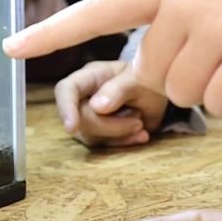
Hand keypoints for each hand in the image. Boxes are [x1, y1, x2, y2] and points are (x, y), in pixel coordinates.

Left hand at [2, 0, 221, 115]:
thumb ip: (187, 12)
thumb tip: (174, 72)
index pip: (98, 8)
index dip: (51, 32)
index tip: (7, 49)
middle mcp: (180, 1)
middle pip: (155, 75)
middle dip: (187, 76)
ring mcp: (213, 23)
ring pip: (187, 94)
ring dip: (217, 86)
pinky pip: (220, 104)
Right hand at [54, 60, 169, 146]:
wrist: (155, 92)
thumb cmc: (146, 78)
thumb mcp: (140, 79)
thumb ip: (119, 89)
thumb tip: (96, 107)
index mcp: (90, 76)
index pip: (66, 89)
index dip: (66, 108)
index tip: (72, 127)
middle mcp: (83, 96)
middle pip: (80, 118)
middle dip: (110, 126)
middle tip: (138, 121)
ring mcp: (88, 115)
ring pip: (89, 135)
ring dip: (119, 134)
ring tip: (140, 123)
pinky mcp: (97, 132)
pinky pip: (102, 144)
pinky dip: (123, 142)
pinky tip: (141, 135)